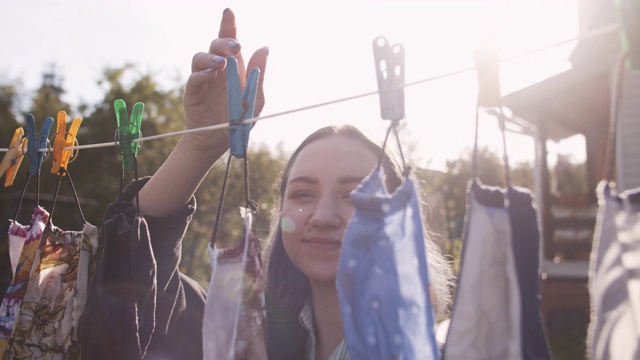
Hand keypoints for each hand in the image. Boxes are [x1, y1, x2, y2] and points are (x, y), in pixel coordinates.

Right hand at [182, 8, 268, 155]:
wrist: (221, 140)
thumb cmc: (239, 118)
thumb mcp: (255, 98)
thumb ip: (259, 74)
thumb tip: (264, 47)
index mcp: (234, 68)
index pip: (229, 41)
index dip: (228, 25)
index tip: (229, 11)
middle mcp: (217, 69)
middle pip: (215, 45)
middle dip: (224, 42)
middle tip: (236, 47)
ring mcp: (204, 78)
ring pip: (200, 57)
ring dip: (211, 57)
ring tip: (222, 64)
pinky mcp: (193, 90)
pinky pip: (195, 77)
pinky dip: (202, 74)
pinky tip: (211, 74)